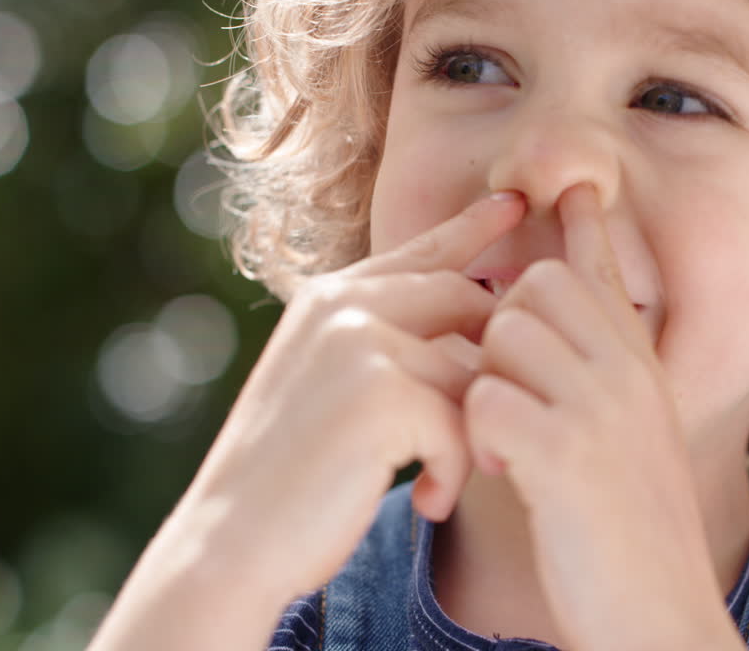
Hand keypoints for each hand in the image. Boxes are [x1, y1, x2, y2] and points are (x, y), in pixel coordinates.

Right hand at [176, 191, 525, 597]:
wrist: (229, 544)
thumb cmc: (291, 476)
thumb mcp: (330, 385)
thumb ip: (380, 340)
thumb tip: (469, 309)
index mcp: (329, 297)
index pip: (423, 250)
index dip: (475, 226)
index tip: (519, 203)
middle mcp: (343, 303)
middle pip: (465, 300)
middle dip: (496, 358)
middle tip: (502, 416)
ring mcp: (360, 342)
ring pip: (472, 374)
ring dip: (470, 438)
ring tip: (439, 482)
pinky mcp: (381, 394)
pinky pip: (464, 424)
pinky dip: (455, 472)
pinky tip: (426, 502)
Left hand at [463, 184, 744, 650]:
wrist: (662, 622)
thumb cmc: (633, 539)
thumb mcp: (635, 445)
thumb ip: (604, 386)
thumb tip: (553, 339)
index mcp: (644, 371)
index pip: (606, 274)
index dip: (585, 227)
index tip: (572, 185)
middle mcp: (630, 375)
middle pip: (536, 284)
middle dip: (500, 327)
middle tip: (504, 393)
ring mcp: (602, 411)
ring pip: (504, 335)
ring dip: (483, 385)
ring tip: (502, 444)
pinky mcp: (568, 458)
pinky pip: (487, 400)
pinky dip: (475, 435)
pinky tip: (500, 474)